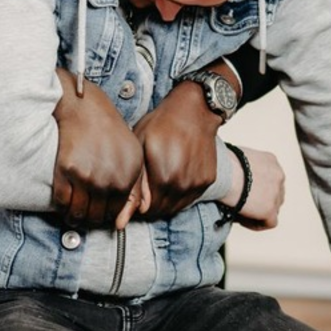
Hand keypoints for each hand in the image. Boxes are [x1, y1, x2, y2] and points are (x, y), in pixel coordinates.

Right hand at [52, 68, 145, 227]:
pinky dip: (61, 208)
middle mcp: (109, 180)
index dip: (106, 217)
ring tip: (72, 215)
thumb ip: (135, 188)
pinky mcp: (66, 170)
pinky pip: (62, 202)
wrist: (86, 109)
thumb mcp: (133, 157)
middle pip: (97, 217)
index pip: (116, 212)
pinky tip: (64, 206)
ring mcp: (87, 176)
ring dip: (74, 218)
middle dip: (90, 219)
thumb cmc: (110, 133)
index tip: (99, 214)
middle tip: (84, 215)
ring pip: (78, 213)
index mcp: (128, 177)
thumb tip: (130, 218)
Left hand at [134, 61, 238, 217]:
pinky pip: (189, 198)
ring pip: (175, 207)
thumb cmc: (161, 125)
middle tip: (145, 186)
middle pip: (160, 210)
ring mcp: (197, 183)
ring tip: (159, 178)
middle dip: (150, 204)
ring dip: (165, 200)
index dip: (137, 204)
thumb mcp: (139, 148)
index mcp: (162, 176)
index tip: (135, 192)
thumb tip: (123, 220)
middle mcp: (182, 183)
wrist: (195, 110)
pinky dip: (180, 194)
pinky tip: (174, 176)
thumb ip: (133, 186)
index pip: (146, 210)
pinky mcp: (208, 180)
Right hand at [222, 147, 284, 229]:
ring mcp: (275, 193)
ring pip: (274, 208)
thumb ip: (244, 167)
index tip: (246, 192)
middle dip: (261, 200)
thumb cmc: (221, 163)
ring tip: (241, 213)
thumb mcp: (238, 157)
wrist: (222, 172)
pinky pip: (269, 223)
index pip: (271, 178)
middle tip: (244, 204)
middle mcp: (278, 176)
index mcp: (270, 161)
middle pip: (275, 193)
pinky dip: (256, 224)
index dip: (259, 188)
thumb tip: (236, 177)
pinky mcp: (270, 209)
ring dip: (259, 212)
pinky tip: (242, 221)